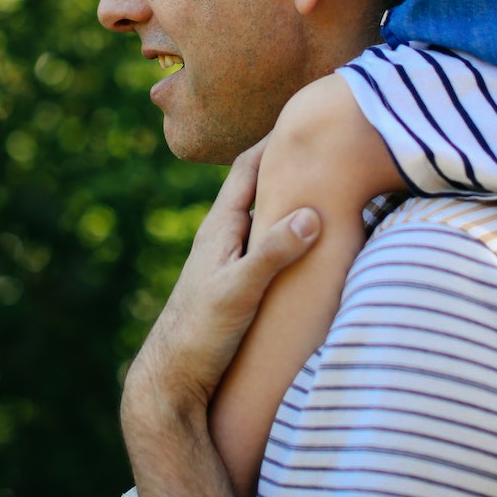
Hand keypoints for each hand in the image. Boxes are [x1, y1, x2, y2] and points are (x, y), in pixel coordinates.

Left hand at [121, 145, 319, 430]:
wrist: (172, 380)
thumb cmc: (200, 334)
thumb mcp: (240, 291)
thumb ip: (273, 253)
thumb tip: (310, 215)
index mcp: (219, 226)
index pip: (248, 167)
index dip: (274, 139)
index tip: (305, 115)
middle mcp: (223, 236)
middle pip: (258, 186)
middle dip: (287, 163)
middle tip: (324, 141)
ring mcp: (229, 260)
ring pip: (264, 216)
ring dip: (289, 198)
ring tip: (324, 183)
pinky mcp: (237, 284)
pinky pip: (267, 244)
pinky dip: (288, 232)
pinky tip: (308, 241)